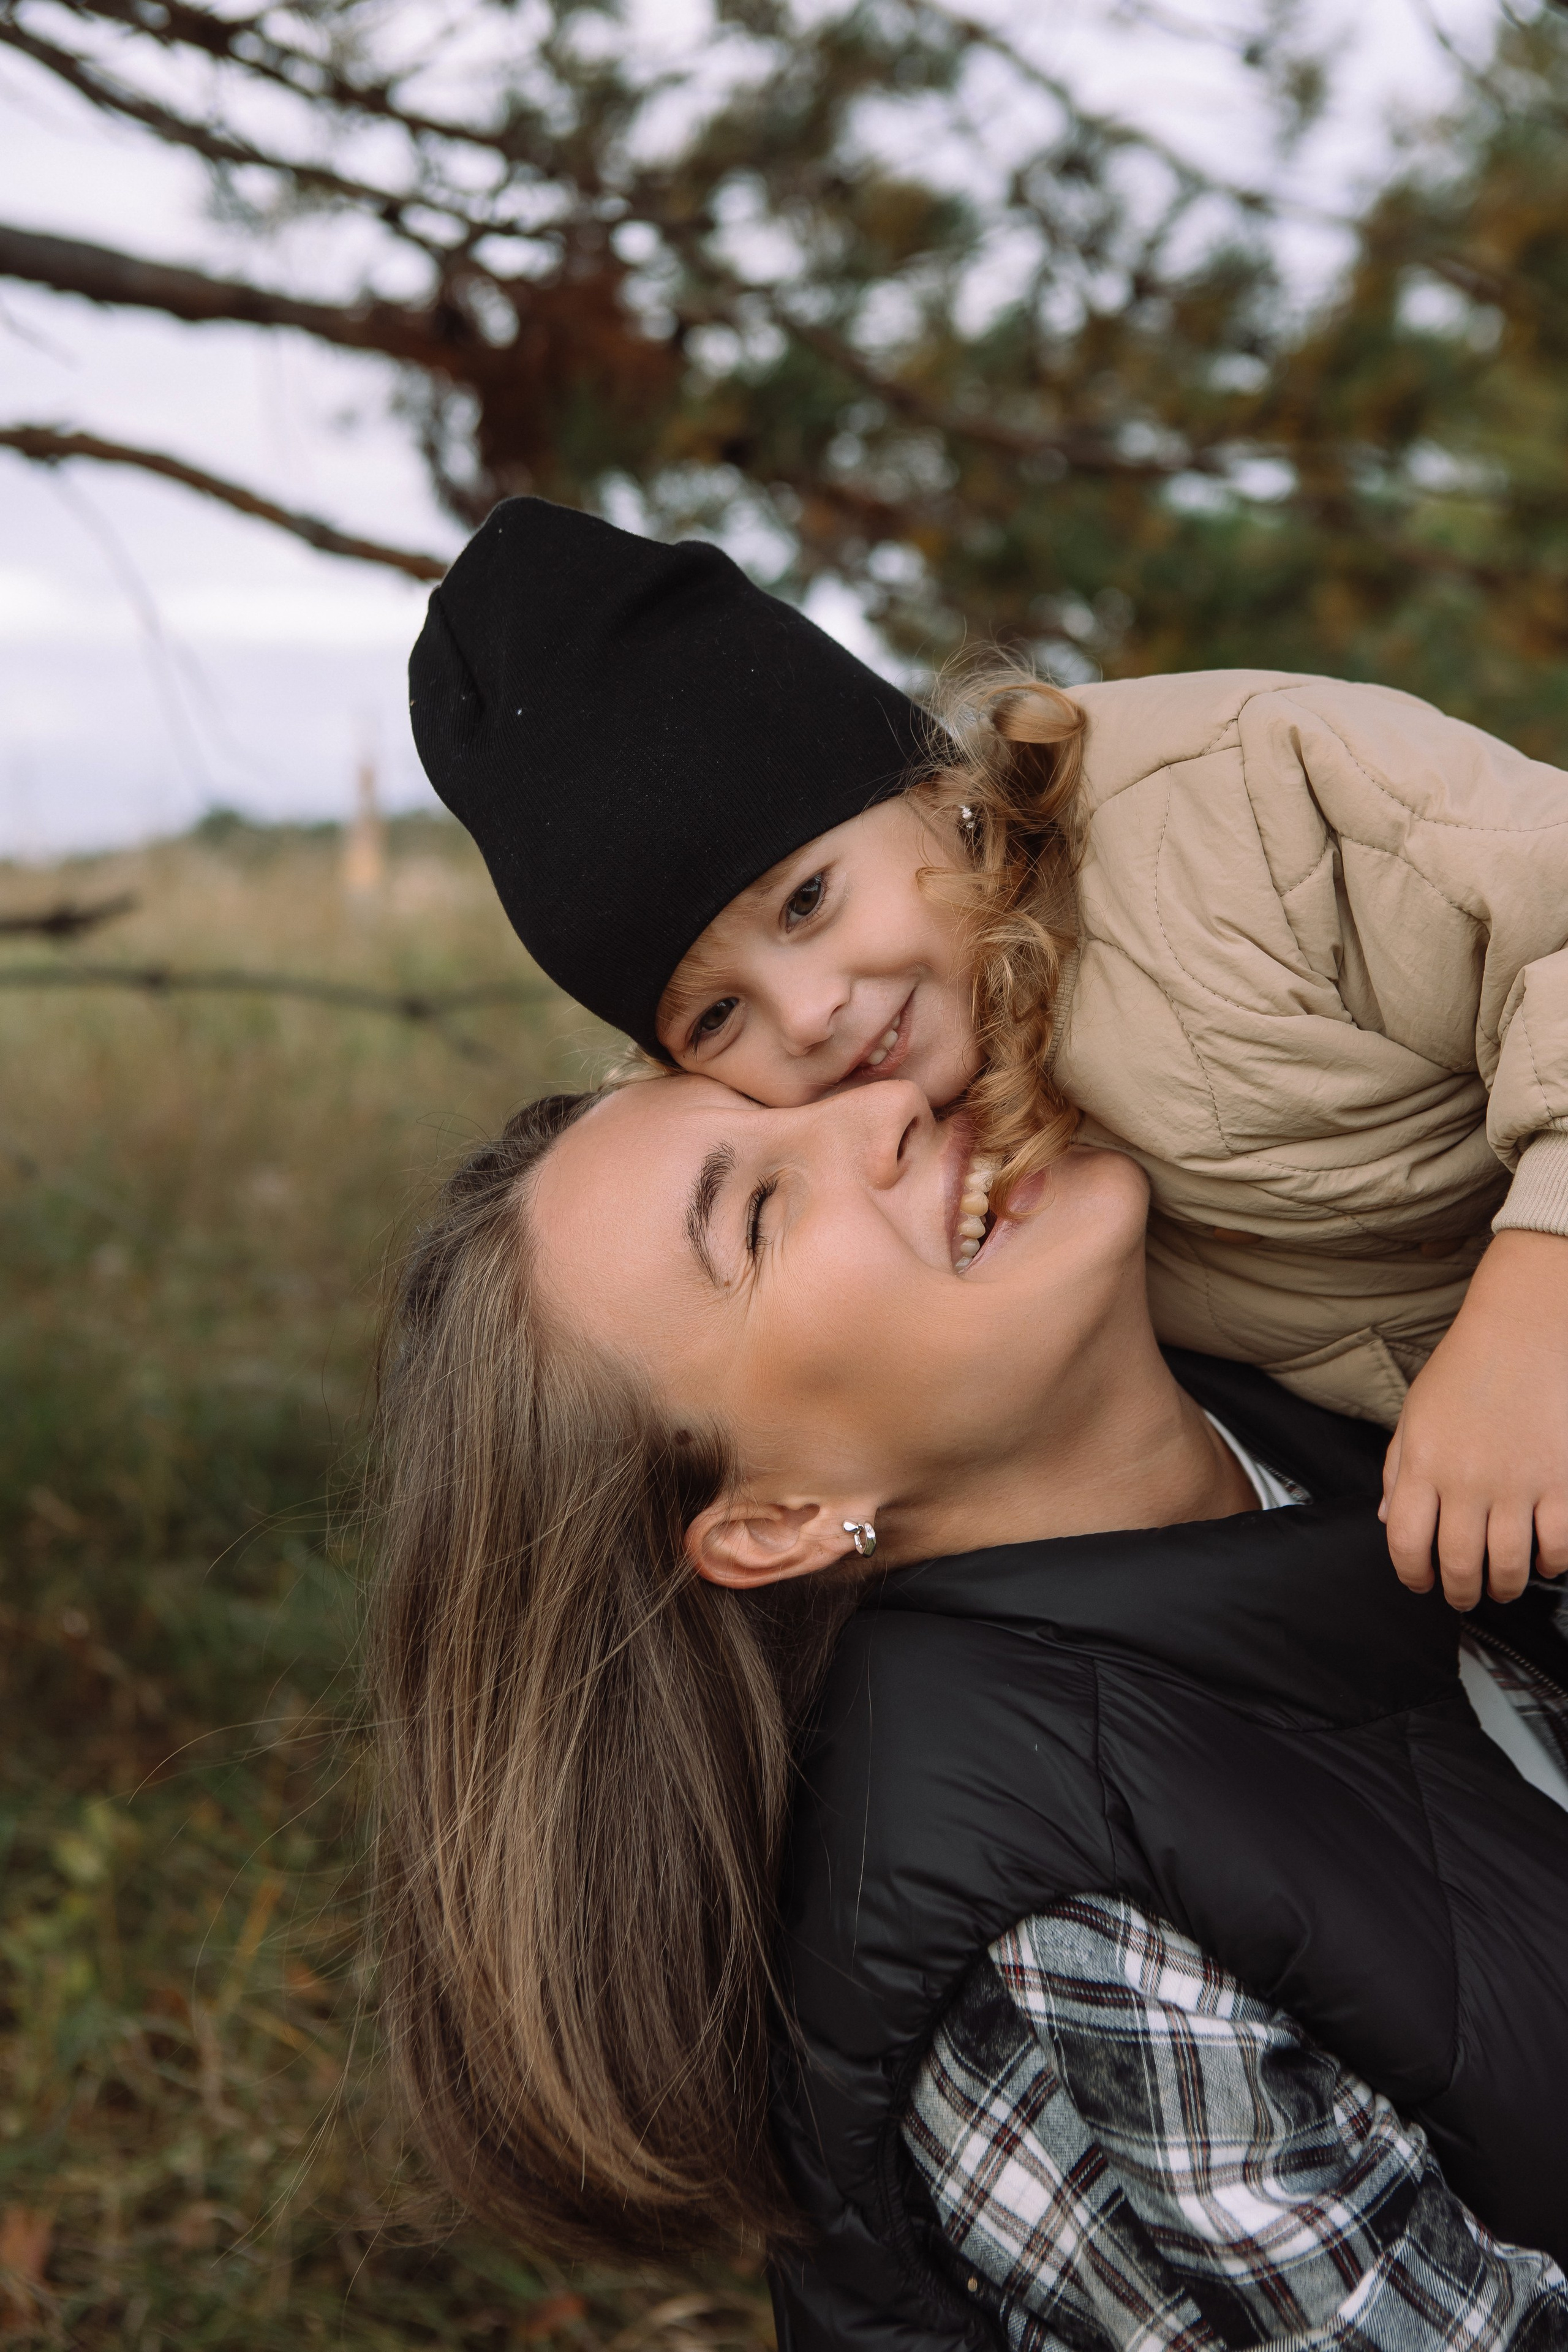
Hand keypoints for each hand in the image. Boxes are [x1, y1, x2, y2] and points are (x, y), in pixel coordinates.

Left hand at [1381, 1229, 1567, 1607]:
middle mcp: (1468, 1480)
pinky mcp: (1565, 1483)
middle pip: (1459, 1565)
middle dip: (1459, 1592)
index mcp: (1424, 1463)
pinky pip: (1559, 1547)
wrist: (1528, 1327)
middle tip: (1463, 1595)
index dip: (1410, 1574)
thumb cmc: (1469, 1367)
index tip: (1419, 1582)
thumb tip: (1388, 1521)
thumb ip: (1398, 1469)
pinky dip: (1552, 1564)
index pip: (1405, 1542)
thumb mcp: (1417, 1414)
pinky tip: (1544, 1560)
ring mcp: (1520, 1484)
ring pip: (1510, 1567)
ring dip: (1505, 1586)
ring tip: (1503, 1585)